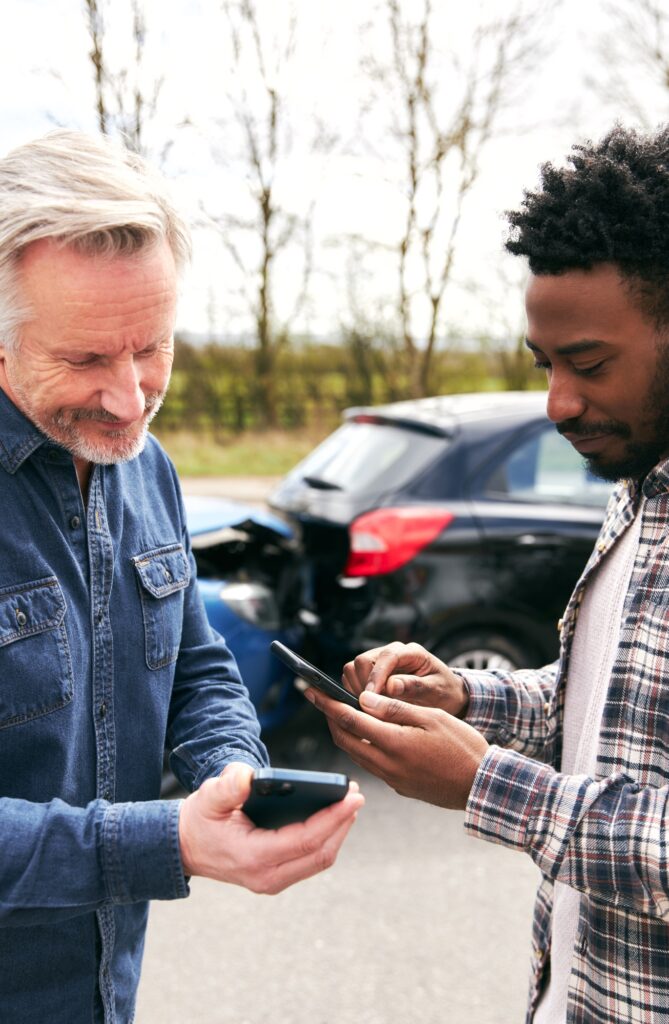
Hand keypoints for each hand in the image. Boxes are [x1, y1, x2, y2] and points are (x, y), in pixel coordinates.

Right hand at [178, 762, 363, 893]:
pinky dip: (327, 839)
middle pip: (320, 854)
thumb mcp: (208, 798)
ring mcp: (273, 880)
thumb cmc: (200, 820)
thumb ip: (227, 787)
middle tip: (356, 795)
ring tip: (350, 803)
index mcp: (252, 857)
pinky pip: (311, 860)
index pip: (304, 841)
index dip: (332, 819)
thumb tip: (248, 777)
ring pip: (319, 860)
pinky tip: (334, 817)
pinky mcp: (277, 876)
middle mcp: (267, 877)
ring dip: (338, 832)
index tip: (352, 798)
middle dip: (342, 824)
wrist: (184, 848)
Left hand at [305, 687, 486, 809]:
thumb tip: (363, 699)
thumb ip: (395, 709)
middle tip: (323, 700)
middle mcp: (387, 765)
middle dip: (329, 719)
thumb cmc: (463, 746)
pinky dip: (362, 747)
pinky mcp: (399, 787)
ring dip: (344, 733)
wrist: (482, 785)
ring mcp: (392, 779)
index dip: (327, 704)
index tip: (311, 691)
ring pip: (355, 754)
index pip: (349, 720)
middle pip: (344, 740)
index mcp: (394, 743)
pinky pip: (371, 765)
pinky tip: (369, 735)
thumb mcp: (432, 718)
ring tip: (342, 713)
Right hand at [342, 642, 469, 717]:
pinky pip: (353, 678)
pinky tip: (370, 706)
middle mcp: (392, 652)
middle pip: (362, 661)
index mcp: (411, 652)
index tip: (373, 698)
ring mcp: (379, 661)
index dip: (377, 676)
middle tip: (373, 707)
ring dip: (358, 690)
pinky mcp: (371, 672)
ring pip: (353, 669)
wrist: (445, 694)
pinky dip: (356, 692)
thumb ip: (415, 687)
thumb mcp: (436, 690)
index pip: (386, 657)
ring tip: (373, 708)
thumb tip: (391, 685)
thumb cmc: (443, 691)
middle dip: (364, 685)